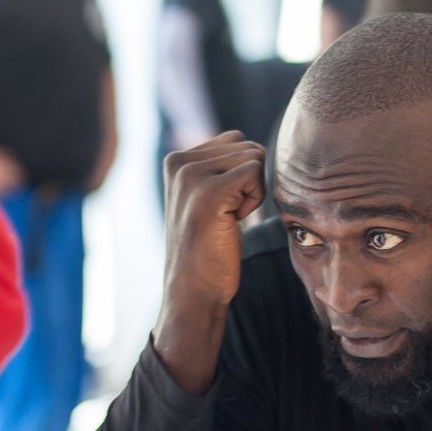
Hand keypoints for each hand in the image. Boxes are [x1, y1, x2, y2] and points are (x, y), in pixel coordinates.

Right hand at [162, 133, 265, 313]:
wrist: (193, 290)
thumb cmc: (208, 249)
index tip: (221, 205)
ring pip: (254, 157)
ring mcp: (191, 175)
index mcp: (176, 159)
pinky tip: (232, 221)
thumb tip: (254, 146)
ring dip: (253, 192)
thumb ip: (219, 167)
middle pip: (248, 146)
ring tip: (226, 218)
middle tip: (225, 215)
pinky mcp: (209, 192)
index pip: (236, 140)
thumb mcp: (206, 197)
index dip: (242, 173)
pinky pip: (255, 173)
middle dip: (250, 182)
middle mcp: (178, 161)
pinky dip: (255, 199)